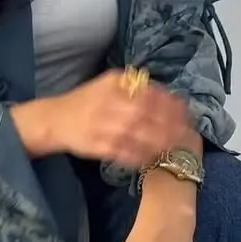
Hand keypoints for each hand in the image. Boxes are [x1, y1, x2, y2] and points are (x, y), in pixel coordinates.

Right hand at [14, 69, 190, 165]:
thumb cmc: (86, 101)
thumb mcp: (108, 83)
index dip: (170, 105)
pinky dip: (138, 156)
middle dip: (167, 125)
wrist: (55, 119)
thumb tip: (164, 93)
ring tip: (171, 147)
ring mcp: (102, 126)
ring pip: (135, 135)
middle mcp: (108, 104)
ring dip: (156, 142)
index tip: (185, 113)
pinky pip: (122, 153)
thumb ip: (133, 86)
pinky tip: (150, 158)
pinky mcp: (96, 146)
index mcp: (114, 85)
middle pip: (145, 115)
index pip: (149, 94)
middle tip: (183, 133)